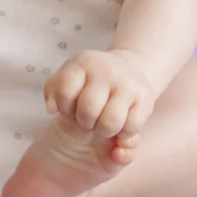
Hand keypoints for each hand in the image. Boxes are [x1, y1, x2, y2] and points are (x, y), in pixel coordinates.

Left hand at [43, 49, 159, 140]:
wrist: (129, 70)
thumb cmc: (90, 82)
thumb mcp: (68, 79)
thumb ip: (52, 93)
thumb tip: (51, 109)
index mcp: (83, 62)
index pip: (64, 94)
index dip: (65, 108)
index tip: (72, 107)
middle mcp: (106, 69)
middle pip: (87, 111)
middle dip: (85, 122)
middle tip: (89, 118)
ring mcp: (127, 83)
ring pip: (110, 123)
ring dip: (104, 131)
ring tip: (103, 123)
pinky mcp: (145, 98)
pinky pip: (130, 129)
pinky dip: (123, 134)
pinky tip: (120, 125)